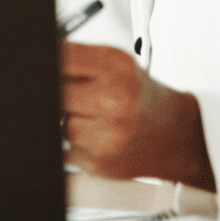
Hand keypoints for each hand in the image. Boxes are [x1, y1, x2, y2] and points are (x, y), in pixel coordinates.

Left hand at [60, 42, 216, 190]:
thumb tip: (43, 57)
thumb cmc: (142, 99)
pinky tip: (97, 137)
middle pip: (56, 93)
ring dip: (69, 120)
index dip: (52, 64)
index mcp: (116, 69)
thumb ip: (79, 58)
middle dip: (62, 94)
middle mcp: (113, 102)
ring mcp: (106, 136)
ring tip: (93, 118)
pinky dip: (75, 144)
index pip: (63, 58)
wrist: (176, 136)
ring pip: (60, 124)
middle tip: (78, 97)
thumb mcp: (118, 65)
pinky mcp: (97, 163)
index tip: (49, 67)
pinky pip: (65, 148)